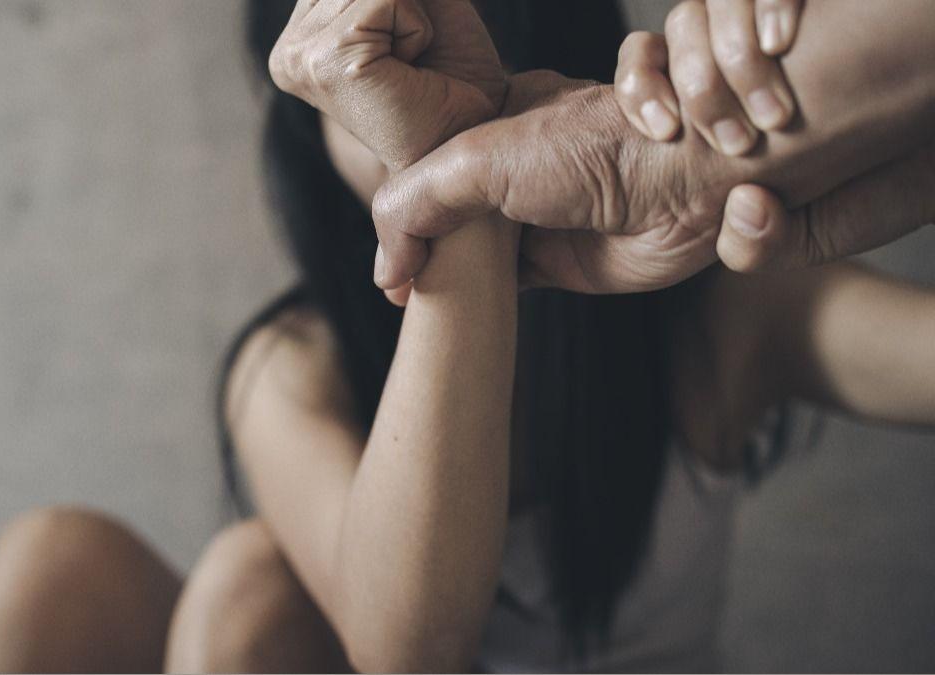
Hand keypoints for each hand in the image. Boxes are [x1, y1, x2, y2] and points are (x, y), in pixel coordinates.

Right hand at [268, 0, 506, 172]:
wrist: (468, 141)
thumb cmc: (453, 79)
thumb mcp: (415, 8)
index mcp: (300, 40)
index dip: (395, 3)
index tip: (403, 49)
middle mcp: (289, 52)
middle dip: (401, 4)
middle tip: (410, 58)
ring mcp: (300, 59)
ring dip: (410, 13)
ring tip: (408, 64)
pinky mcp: (325, 62)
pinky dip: (418, 26)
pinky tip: (409, 70)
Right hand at [373, 71, 729, 293]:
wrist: (688, 186)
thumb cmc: (596, 151)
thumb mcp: (479, 159)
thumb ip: (416, 202)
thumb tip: (387, 269)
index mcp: (492, 121)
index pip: (421, 168)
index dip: (397, 215)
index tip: (387, 264)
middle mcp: (510, 167)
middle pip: (442, 215)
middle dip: (418, 252)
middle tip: (402, 290)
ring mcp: (534, 217)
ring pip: (467, 255)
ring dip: (446, 282)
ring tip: (426, 304)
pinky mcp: (561, 264)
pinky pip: (504, 287)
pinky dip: (479, 303)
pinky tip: (466, 311)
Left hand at [613, 0, 934, 272]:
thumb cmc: (899, 176)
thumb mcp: (821, 225)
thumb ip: (764, 243)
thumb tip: (738, 214)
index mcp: (727, 100)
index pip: (646, 71)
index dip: (637, 90)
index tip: (660, 130)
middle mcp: (748, 48)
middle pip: (675, 28)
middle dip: (689, 81)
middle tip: (733, 138)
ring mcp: (783, 14)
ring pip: (714, 0)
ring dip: (726, 51)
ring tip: (773, 108)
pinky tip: (782, 38)